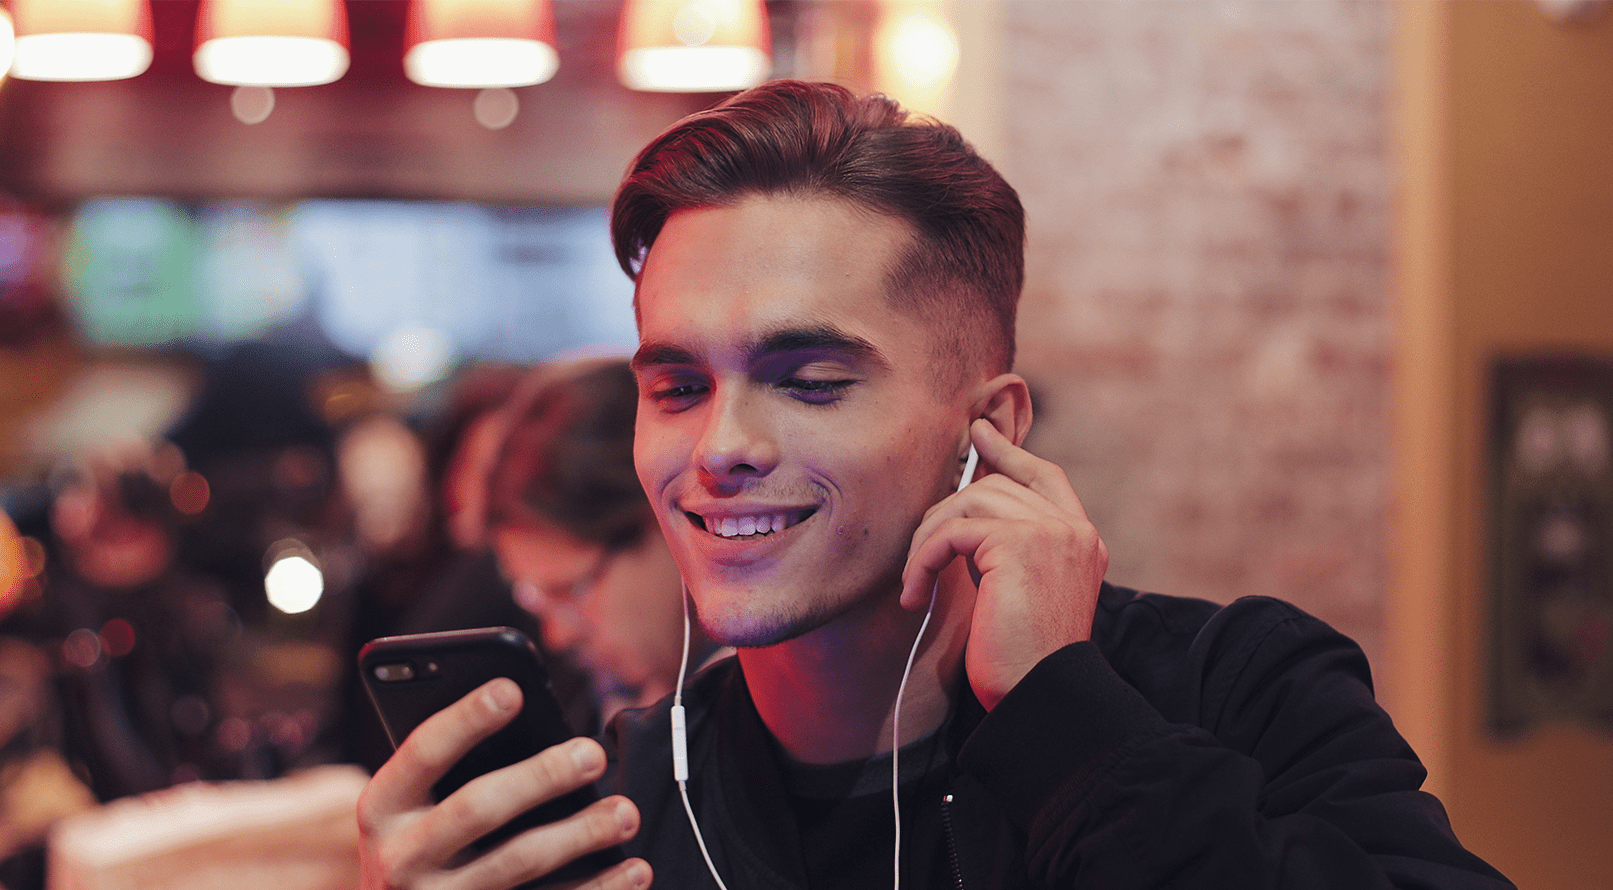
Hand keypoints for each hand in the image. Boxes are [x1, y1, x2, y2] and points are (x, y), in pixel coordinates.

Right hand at [356, 678, 651, 889]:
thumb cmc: (422, 838)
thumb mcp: (413, 804)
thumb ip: (452, 765)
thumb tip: (523, 705)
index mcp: (381, 808)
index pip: (423, 753)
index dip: (466, 719)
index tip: (512, 689)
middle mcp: (399, 859)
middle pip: (477, 808)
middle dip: (541, 776)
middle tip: (594, 753)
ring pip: (517, 863)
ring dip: (580, 834)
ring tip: (626, 813)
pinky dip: (597, 888)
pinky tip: (634, 871)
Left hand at [901, 419, 1107, 710]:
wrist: (1039, 697)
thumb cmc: (1023, 661)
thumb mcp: (1021, 594)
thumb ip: (1009, 551)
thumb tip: (962, 518)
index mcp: (1081, 541)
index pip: (1045, 477)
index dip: (1010, 452)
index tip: (979, 434)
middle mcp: (1073, 530)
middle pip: (995, 486)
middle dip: (945, 513)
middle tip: (919, 552)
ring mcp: (1050, 533)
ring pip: (967, 503)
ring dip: (928, 541)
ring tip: (915, 584)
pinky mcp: (1018, 545)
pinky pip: (951, 532)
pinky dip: (923, 560)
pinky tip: (914, 594)